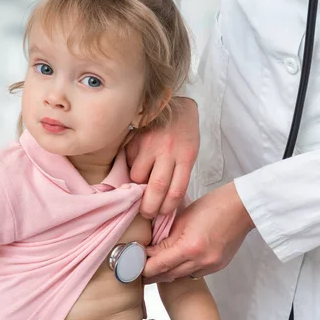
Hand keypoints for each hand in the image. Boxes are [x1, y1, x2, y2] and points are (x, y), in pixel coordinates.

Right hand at [125, 97, 199, 217]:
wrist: (176, 105)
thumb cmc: (185, 134)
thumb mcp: (190, 153)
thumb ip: (179, 173)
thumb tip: (164, 198)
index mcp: (186, 157)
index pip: (176, 191)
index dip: (167, 208)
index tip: (162, 214)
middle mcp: (168, 152)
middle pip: (156, 188)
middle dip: (149, 207)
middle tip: (146, 214)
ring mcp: (150, 144)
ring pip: (138, 176)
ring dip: (137, 186)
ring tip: (140, 187)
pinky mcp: (136, 138)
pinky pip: (130, 160)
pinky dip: (131, 167)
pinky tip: (137, 165)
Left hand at [143, 182, 254, 282]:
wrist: (242, 208)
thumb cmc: (213, 205)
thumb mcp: (182, 218)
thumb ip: (165, 236)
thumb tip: (150, 248)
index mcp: (189, 247)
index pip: (157, 265)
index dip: (142, 266)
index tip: (131, 263)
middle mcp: (200, 261)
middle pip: (167, 275)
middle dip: (150, 273)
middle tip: (136, 268)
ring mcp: (211, 266)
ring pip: (180, 276)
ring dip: (166, 271)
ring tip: (153, 264)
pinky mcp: (217, 266)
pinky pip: (193, 272)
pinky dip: (182, 268)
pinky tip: (175, 260)